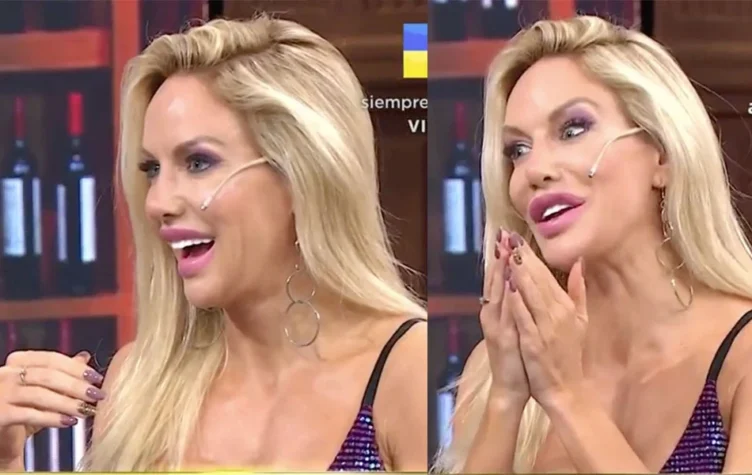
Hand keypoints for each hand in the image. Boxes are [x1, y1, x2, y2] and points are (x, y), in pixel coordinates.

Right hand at [0, 351, 104, 465]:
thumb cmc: (20, 410)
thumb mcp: (43, 390)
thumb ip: (60, 373)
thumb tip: (84, 357)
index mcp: (16, 362)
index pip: (51, 359)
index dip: (76, 368)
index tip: (96, 377)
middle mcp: (5, 374)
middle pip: (47, 375)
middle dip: (76, 386)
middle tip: (97, 395)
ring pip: (40, 394)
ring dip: (68, 402)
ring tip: (86, 410)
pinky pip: (29, 414)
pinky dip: (52, 418)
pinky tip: (69, 422)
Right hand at [479, 229, 529, 405]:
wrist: (511, 387)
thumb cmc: (518, 356)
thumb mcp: (519, 326)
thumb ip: (520, 303)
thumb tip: (522, 283)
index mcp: (500, 310)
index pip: (502, 278)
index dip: (505, 256)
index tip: (509, 235)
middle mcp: (494, 314)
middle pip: (496, 280)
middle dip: (500, 256)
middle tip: (503, 233)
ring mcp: (495, 325)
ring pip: (496, 293)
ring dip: (499, 272)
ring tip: (503, 250)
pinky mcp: (501, 338)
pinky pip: (504, 315)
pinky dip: (506, 299)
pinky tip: (509, 285)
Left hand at [505, 232, 587, 408]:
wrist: (566, 389)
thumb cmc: (569, 355)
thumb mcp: (580, 320)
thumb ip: (579, 291)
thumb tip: (579, 263)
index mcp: (566, 306)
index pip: (547, 275)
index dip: (531, 255)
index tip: (518, 237)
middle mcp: (558, 313)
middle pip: (538, 280)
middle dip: (523, 257)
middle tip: (509, 236)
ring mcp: (547, 328)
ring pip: (531, 294)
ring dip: (519, 273)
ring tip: (508, 253)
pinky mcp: (536, 342)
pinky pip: (525, 318)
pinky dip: (517, 302)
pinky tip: (509, 287)